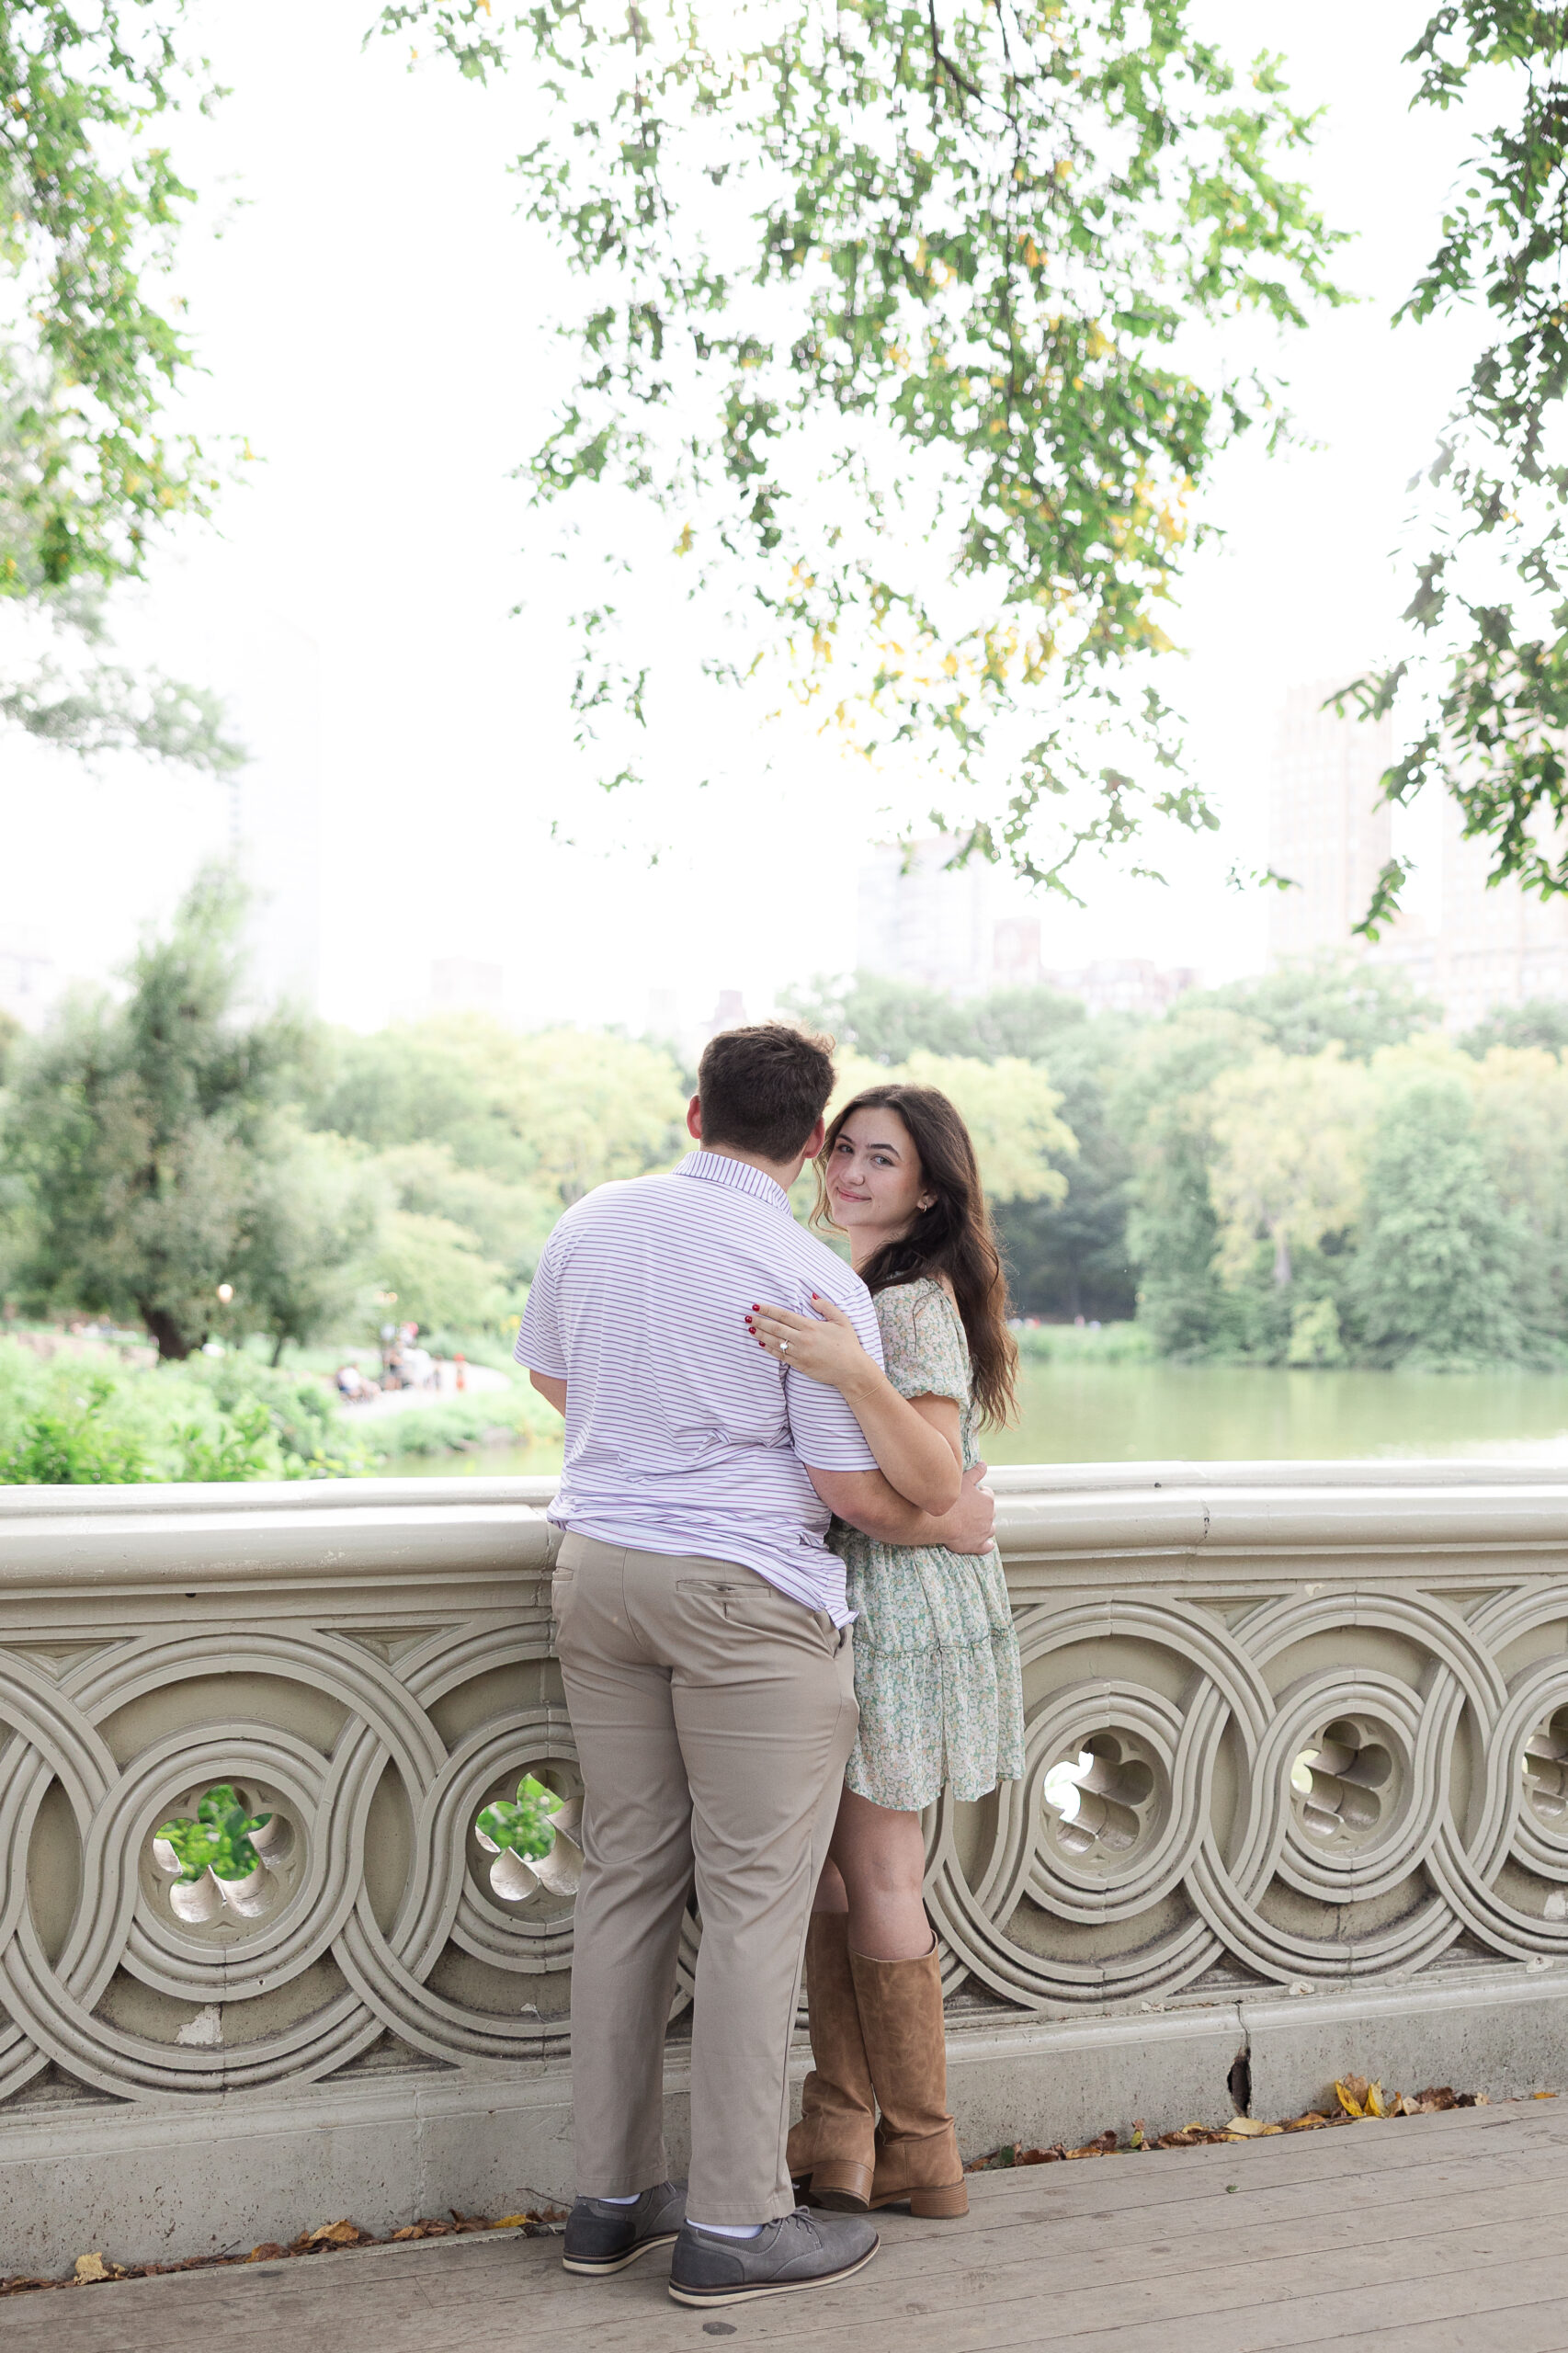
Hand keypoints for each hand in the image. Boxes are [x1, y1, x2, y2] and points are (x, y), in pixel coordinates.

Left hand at [746, 1294, 872, 1393]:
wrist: (852, 1370)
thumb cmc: (848, 1344)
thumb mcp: (841, 1320)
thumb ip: (826, 1307)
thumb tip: (811, 1296)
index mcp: (811, 1326)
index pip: (784, 1316)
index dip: (769, 1310)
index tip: (756, 1306)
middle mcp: (803, 1339)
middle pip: (776, 1329)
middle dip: (760, 1322)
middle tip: (747, 1317)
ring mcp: (800, 1354)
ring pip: (775, 1342)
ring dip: (761, 1335)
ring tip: (750, 1329)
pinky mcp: (800, 1365)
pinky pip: (781, 1356)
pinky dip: (770, 1350)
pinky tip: (762, 1345)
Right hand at [935, 1461, 994, 1555]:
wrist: (940, 1522)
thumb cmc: (951, 1500)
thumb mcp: (963, 1480)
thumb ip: (976, 1472)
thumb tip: (984, 1464)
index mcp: (987, 1500)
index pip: (988, 1494)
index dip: (980, 1493)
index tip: (972, 1494)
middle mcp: (989, 1516)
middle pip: (990, 1512)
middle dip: (983, 1510)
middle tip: (970, 1508)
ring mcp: (984, 1532)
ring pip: (990, 1529)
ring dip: (985, 1526)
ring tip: (975, 1525)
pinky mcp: (977, 1546)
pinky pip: (986, 1546)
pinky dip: (986, 1545)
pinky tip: (986, 1544)